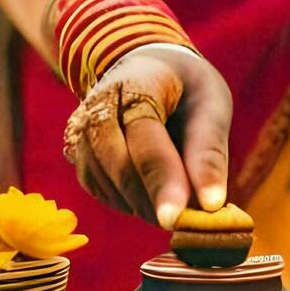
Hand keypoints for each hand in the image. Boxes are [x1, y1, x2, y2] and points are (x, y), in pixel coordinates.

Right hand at [63, 44, 232, 228]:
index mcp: (137, 83)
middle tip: (185, 222)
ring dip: (140, 204)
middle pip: (117, 164)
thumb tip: (211, 205)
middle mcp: (98, 103)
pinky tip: (150, 196)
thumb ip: (209, 151)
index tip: (176, 218)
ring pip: (103, 181)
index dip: (161, 180)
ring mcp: (81, 128)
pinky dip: (126, 201)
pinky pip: (98, 188)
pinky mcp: (77, 152)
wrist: (149, 68)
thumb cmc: (187, 89)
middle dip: (151, 200)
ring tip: (174, 206)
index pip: (145, 137)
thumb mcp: (212, 104)